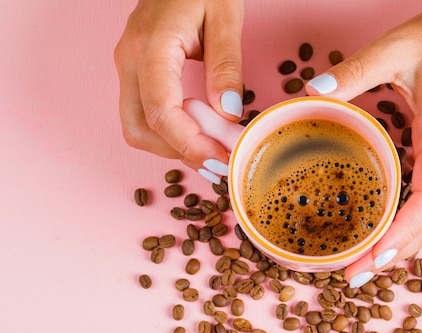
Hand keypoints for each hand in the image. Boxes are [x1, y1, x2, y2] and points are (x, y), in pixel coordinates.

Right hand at [114, 0, 243, 181]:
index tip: (219, 159)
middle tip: (216, 160)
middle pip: (139, 128)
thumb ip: (226, 66)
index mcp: (151, 47)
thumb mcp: (225, 18)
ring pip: (136, 126)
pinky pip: (143, 114)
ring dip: (171, 146)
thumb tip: (228, 114)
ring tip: (210, 148)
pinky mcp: (135, 71)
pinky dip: (168, 132)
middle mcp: (130, 60)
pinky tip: (197, 132)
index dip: (189, 144)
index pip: (161, 112)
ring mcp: (128, 66)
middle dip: (177, 152)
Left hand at [306, 0, 421, 286]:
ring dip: (405, 246)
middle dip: (394, 253)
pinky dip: (414, 228)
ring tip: (367, 266)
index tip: (370, 259)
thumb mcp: (395, 49)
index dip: (400, 233)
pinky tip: (389, 235)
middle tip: (354, 276)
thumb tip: (310, 92)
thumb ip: (353, 71)